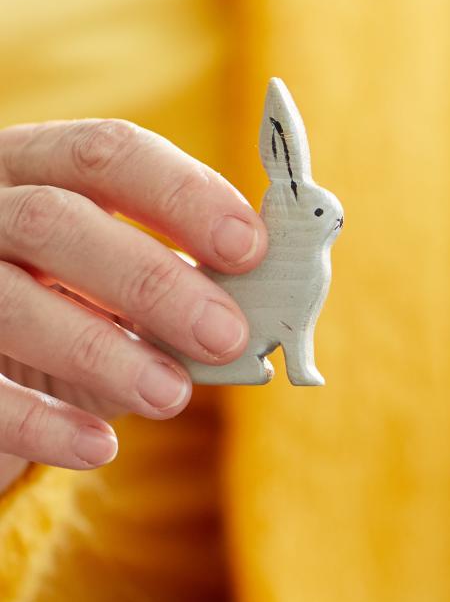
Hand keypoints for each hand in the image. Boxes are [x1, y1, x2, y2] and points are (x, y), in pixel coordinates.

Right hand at [0, 118, 265, 487]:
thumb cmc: (78, 320)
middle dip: (151, 280)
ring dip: (102, 350)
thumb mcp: (129, 295)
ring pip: (9, 299)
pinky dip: (41, 421)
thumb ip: (192, 288)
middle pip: (54, 220)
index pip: (107, 154)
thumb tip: (272, 309)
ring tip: (171, 397)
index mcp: (37, 171)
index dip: (183, 195)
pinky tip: (99, 446)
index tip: (250, 247)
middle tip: (226, 335)